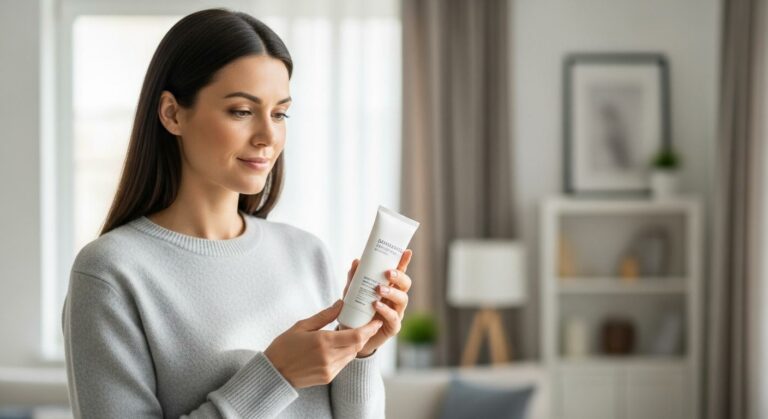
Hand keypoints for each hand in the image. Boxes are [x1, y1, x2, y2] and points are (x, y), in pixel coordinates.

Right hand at [264, 301, 382, 387]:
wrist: (274, 372)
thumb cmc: (284, 346)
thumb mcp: (302, 326)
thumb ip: (324, 316)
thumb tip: (340, 303)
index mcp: (323, 342)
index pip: (356, 336)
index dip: (369, 329)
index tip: (376, 321)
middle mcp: (329, 357)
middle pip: (357, 345)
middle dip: (364, 335)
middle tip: (368, 324)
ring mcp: (329, 369)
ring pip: (352, 355)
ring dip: (355, 344)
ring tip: (354, 333)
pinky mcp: (328, 377)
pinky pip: (343, 363)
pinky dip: (346, 354)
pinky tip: (341, 346)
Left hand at [342, 249, 412, 357]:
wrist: (353, 336)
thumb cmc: (357, 310)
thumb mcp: (352, 292)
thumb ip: (354, 278)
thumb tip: (356, 261)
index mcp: (389, 287)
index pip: (399, 272)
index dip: (404, 262)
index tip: (406, 251)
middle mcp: (396, 298)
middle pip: (405, 284)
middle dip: (399, 277)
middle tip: (388, 272)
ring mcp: (396, 312)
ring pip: (403, 299)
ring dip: (392, 292)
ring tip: (379, 289)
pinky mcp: (393, 327)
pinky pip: (394, 317)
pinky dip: (386, 310)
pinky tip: (376, 305)